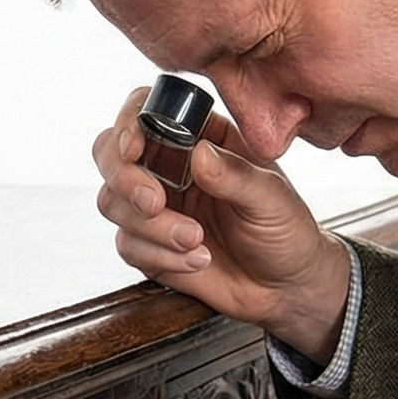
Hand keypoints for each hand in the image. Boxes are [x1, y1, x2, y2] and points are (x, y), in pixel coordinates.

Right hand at [92, 87, 352, 361]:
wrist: (286, 288)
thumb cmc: (287, 232)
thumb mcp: (273, 198)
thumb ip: (237, 175)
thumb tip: (199, 153)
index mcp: (200, 138)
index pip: (146, 110)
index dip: (129, 123)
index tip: (134, 148)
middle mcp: (170, 166)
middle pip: (110, 153)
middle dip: (125, 178)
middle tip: (154, 203)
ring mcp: (156, 206)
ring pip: (113, 202)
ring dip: (151, 227)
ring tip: (196, 241)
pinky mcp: (149, 245)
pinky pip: (128, 245)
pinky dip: (159, 257)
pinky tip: (198, 261)